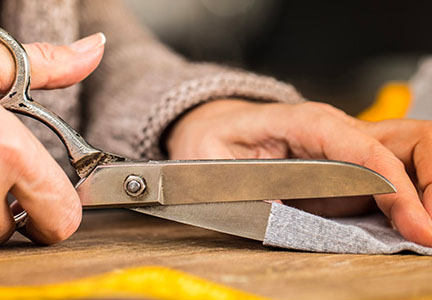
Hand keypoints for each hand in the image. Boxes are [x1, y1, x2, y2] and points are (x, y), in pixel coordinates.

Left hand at [167, 99, 431, 246]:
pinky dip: (411, 203)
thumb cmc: (213, 140)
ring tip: (425, 231)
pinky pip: (392, 180)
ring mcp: (346, 148)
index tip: (415, 223)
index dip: (393, 187)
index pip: (362, 149)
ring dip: (423, 195)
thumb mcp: (210, 159)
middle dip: (426, 188)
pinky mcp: (349, 169)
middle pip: (404, 147)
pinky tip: (415, 225)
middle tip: (428, 232)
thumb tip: (276, 213)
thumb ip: (242, 184)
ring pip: (407, 159)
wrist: (214, 128)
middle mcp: (335, 131)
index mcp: (304, 122)